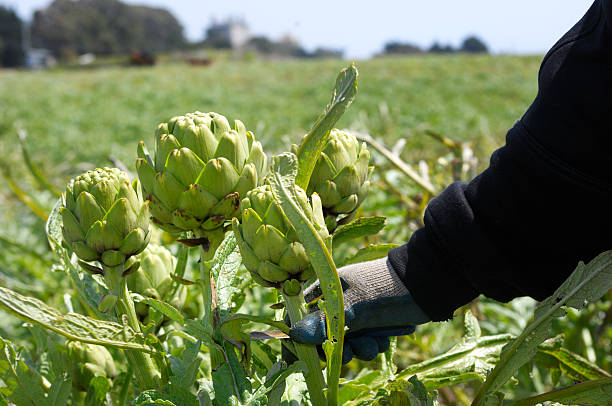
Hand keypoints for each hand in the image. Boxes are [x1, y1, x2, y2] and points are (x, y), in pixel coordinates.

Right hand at [289, 258, 430, 362]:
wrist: (426, 285)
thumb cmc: (386, 288)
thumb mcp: (355, 305)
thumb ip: (325, 320)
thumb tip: (294, 333)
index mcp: (327, 289)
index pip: (302, 314)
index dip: (302, 336)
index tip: (308, 353)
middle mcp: (338, 303)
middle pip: (322, 334)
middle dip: (335, 348)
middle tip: (348, 353)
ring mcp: (355, 314)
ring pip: (345, 343)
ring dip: (357, 349)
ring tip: (372, 344)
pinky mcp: (372, 325)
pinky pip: (363, 343)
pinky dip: (371, 346)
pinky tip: (383, 340)